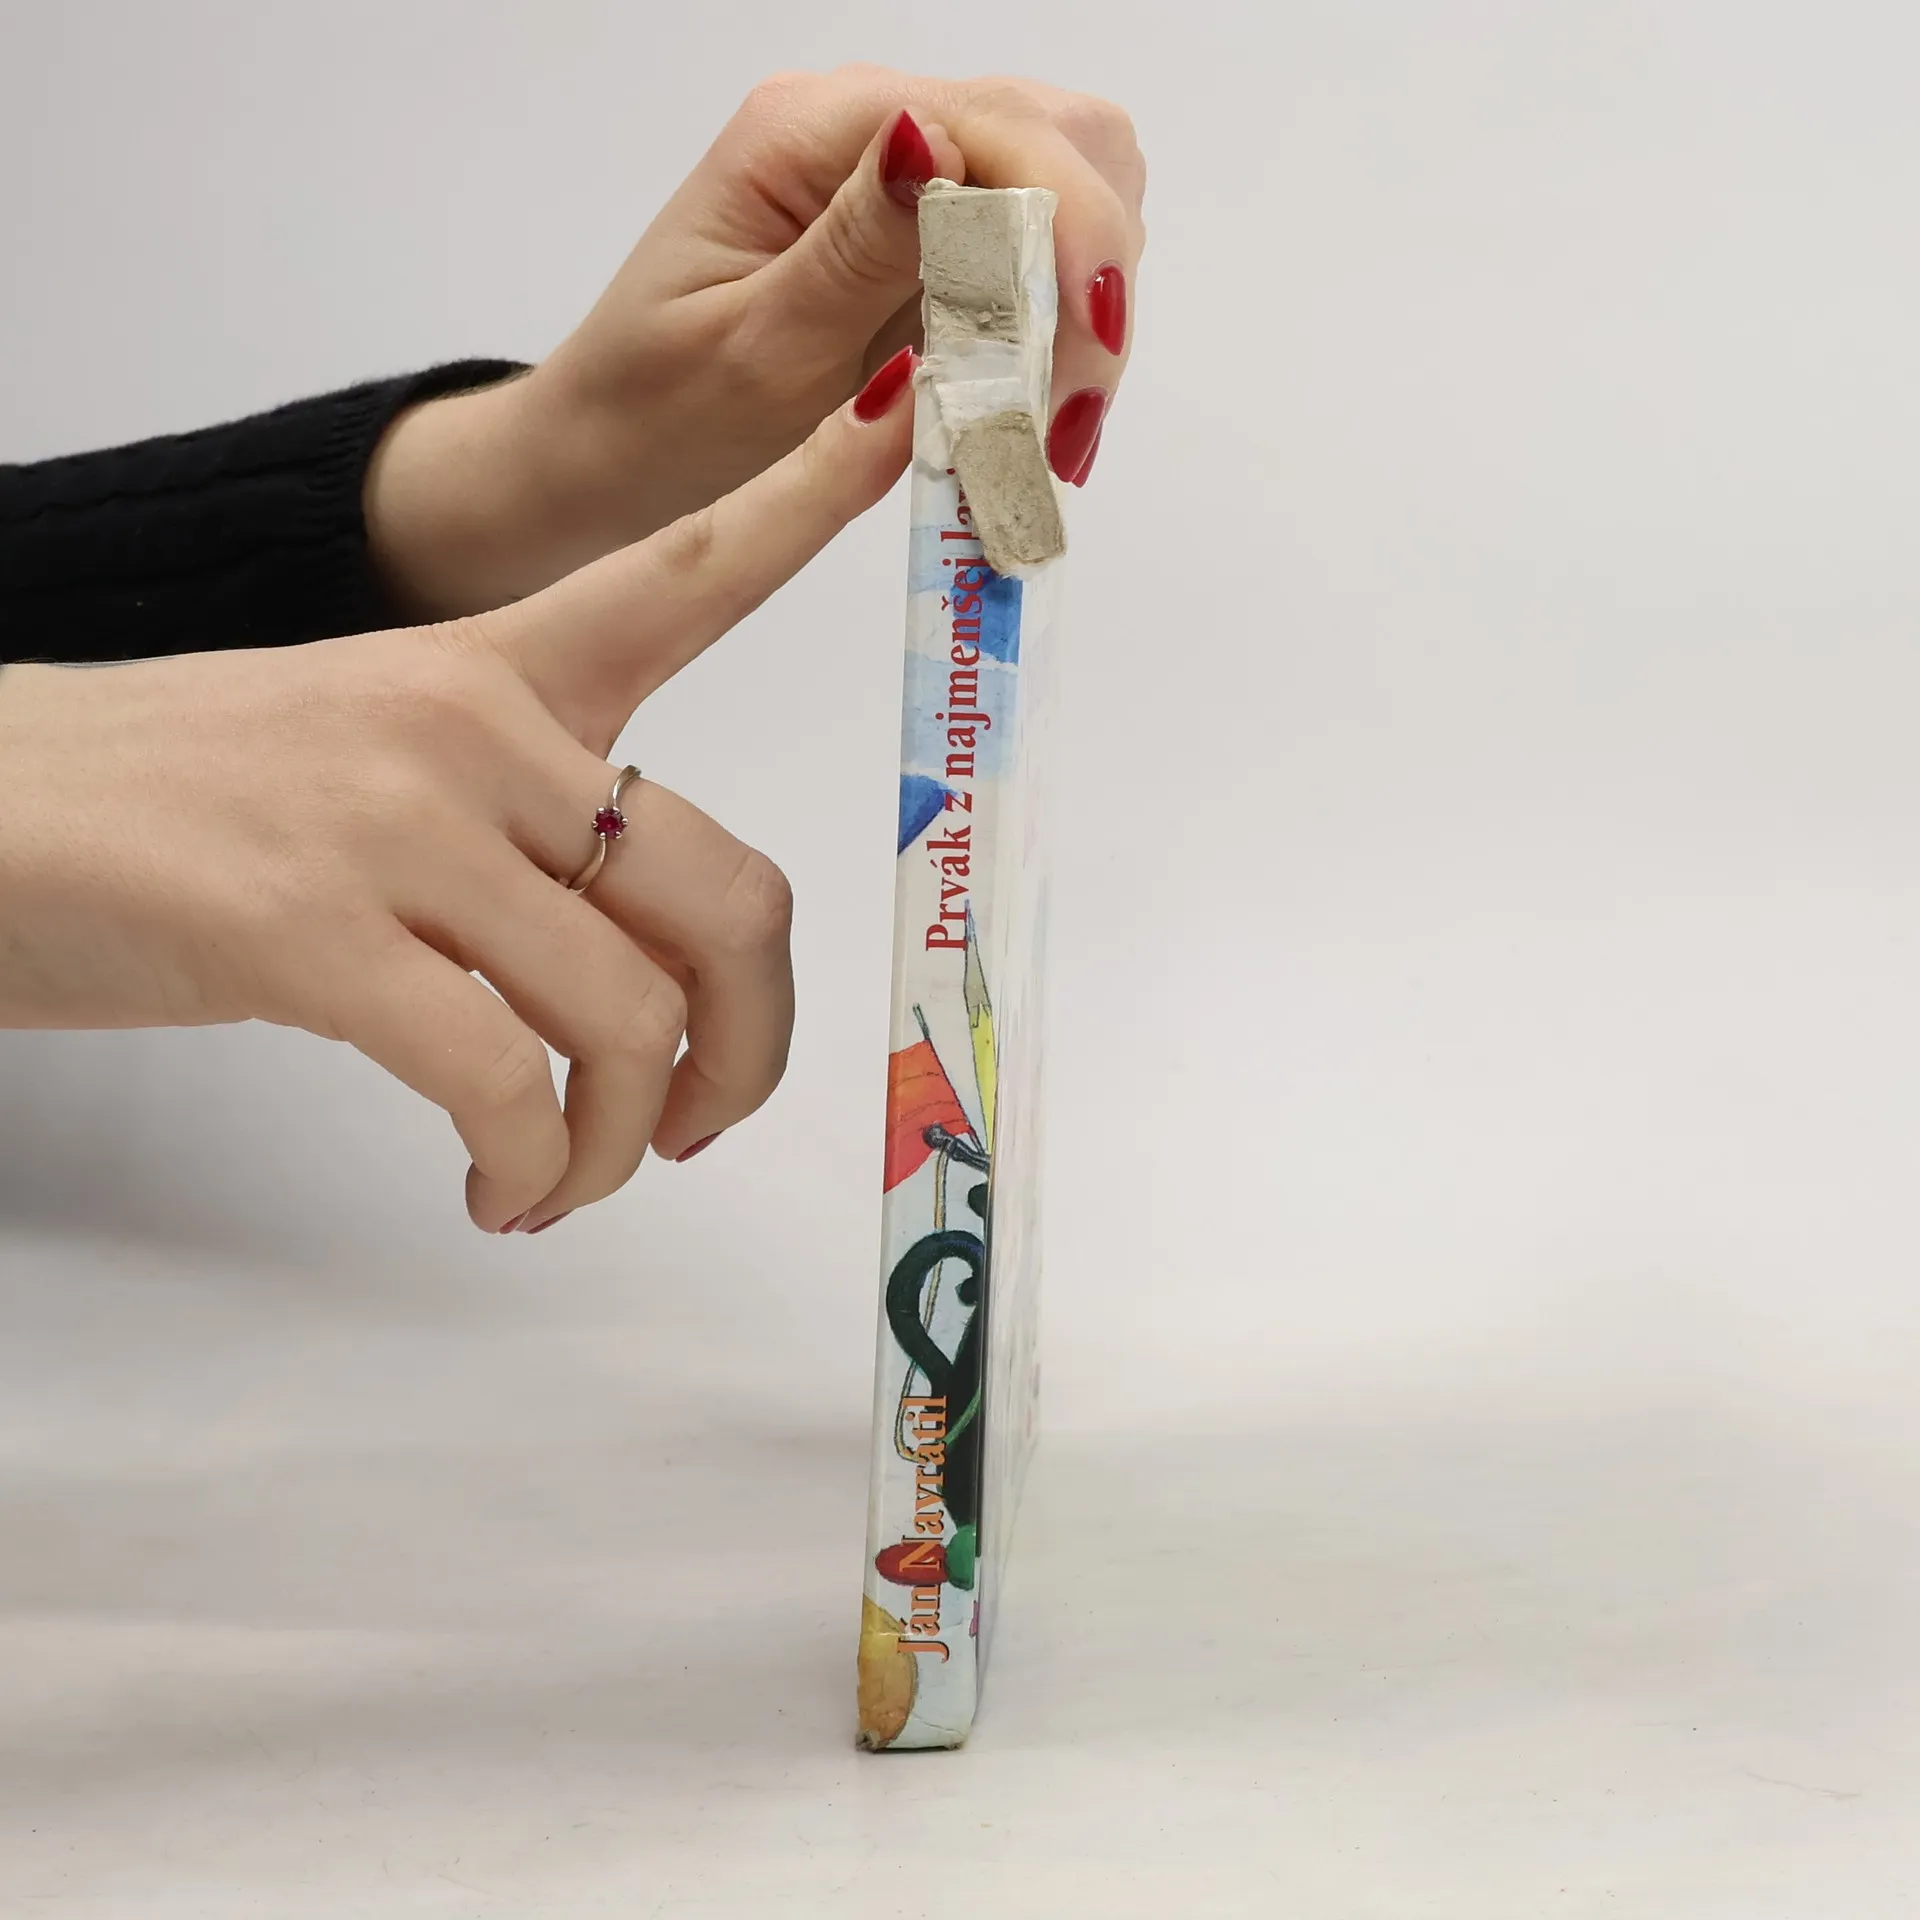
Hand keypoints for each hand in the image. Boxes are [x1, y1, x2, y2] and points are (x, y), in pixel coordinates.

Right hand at [0, 364, 916, 1231]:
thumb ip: (514, 827)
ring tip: (563, 1176)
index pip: (679, 575)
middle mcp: (468, 730)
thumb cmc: (175, 804)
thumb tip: (637, 981)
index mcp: (491, 674)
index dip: (800, 505)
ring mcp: (393, 825)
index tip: (898, 418)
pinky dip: (531, 1167)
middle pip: (727, 896)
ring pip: (630, 1014)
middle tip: (699, 1122)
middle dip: (751, 1045)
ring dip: (621, 1138)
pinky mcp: (308, 933)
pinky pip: (503, 1081)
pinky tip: (496, 1192)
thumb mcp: (367, 761)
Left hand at [367, 67, 1145, 618]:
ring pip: (1064, 195)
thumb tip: (937, 141)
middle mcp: (865, 132)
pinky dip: (1053, 328)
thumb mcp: (753, 350)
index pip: (997, 129)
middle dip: (1091, 273)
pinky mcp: (918, 245)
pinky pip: (1028, 258)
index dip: (1070, 232)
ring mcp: (900, 185)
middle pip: (1059, 142)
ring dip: (1081, 306)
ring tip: (1046, 421)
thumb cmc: (657, 420)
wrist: (603, 462)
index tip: (1084, 359)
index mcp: (808, 134)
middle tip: (1065, 414)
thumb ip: (856, 252)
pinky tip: (1026, 406)